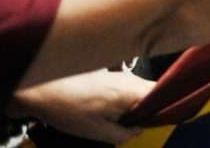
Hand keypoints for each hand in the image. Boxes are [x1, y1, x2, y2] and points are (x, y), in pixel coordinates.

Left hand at [8, 71, 153, 143]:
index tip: (162, 122)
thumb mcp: (98, 132)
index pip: (163, 95)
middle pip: (153, 94)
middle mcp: (129, 79)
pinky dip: (125, 102)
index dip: (166, 109)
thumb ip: (124, 135)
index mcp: (130, 91)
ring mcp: (120, 76)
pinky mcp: (110, 77)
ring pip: (139, 92)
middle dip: (148, 111)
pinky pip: (128, 89)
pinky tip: (110, 113)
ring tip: (120, 121)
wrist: (43, 92)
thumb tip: (137, 132)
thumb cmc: (67, 109)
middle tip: (136, 127)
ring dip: (136, 107)